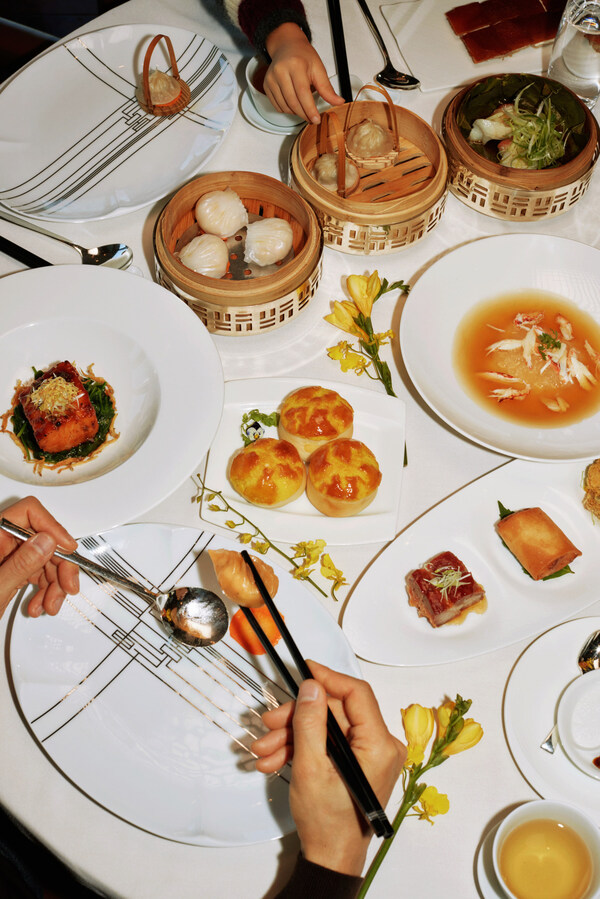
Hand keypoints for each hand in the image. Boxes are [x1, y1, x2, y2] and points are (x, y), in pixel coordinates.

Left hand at [0, 497, 78, 618]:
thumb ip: (21, 564)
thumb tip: (46, 541)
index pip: (28, 513)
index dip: (52, 528)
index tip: (66, 549)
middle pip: (42, 538)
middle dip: (58, 565)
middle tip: (66, 586)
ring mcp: (4, 557)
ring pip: (44, 558)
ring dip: (54, 583)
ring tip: (49, 604)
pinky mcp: (9, 572)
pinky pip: (37, 572)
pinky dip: (45, 589)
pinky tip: (40, 604)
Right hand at [252, 661, 405, 875]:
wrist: (330, 858)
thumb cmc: (327, 821)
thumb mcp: (311, 768)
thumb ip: (311, 723)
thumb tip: (311, 687)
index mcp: (379, 745)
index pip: (356, 693)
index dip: (327, 678)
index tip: (303, 670)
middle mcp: (380, 746)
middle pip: (335, 712)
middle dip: (297, 717)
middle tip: (268, 724)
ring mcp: (369, 755)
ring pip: (327, 727)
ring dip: (292, 736)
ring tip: (264, 751)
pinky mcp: (357, 762)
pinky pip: (328, 743)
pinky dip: (301, 748)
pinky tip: (275, 759)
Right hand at [264, 24, 344, 123]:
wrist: (287, 46)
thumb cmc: (303, 56)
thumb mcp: (318, 69)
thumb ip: (327, 88)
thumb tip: (338, 102)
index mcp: (295, 65)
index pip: (302, 93)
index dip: (309, 109)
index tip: (316, 119)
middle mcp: (281, 71)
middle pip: (293, 102)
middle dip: (304, 114)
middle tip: (312, 118)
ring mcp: (271, 79)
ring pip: (285, 107)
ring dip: (296, 113)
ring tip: (304, 108)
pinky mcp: (266, 85)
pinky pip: (277, 106)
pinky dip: (287, 110)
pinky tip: (294, 104)